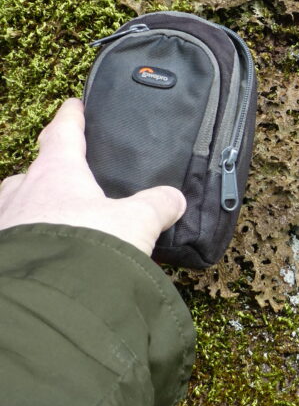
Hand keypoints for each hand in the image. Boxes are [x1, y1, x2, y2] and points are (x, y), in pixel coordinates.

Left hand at [0, 99, 185, 256]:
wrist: (47, 300)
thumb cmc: (85, 247)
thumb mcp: (135, 223)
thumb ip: (157, 206)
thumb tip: (174, 199)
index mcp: (56, 172)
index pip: (63, 132)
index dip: (71, 117)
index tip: (73, 105)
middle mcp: (23, 193)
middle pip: (33, 172)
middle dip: (47, 172)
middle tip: (64, 177)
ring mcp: (5, 225)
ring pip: (17, 207)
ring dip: (34, 211)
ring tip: (57, 224)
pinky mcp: (4, 257)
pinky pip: (14, 240)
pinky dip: (30, 243)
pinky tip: (48, 256)